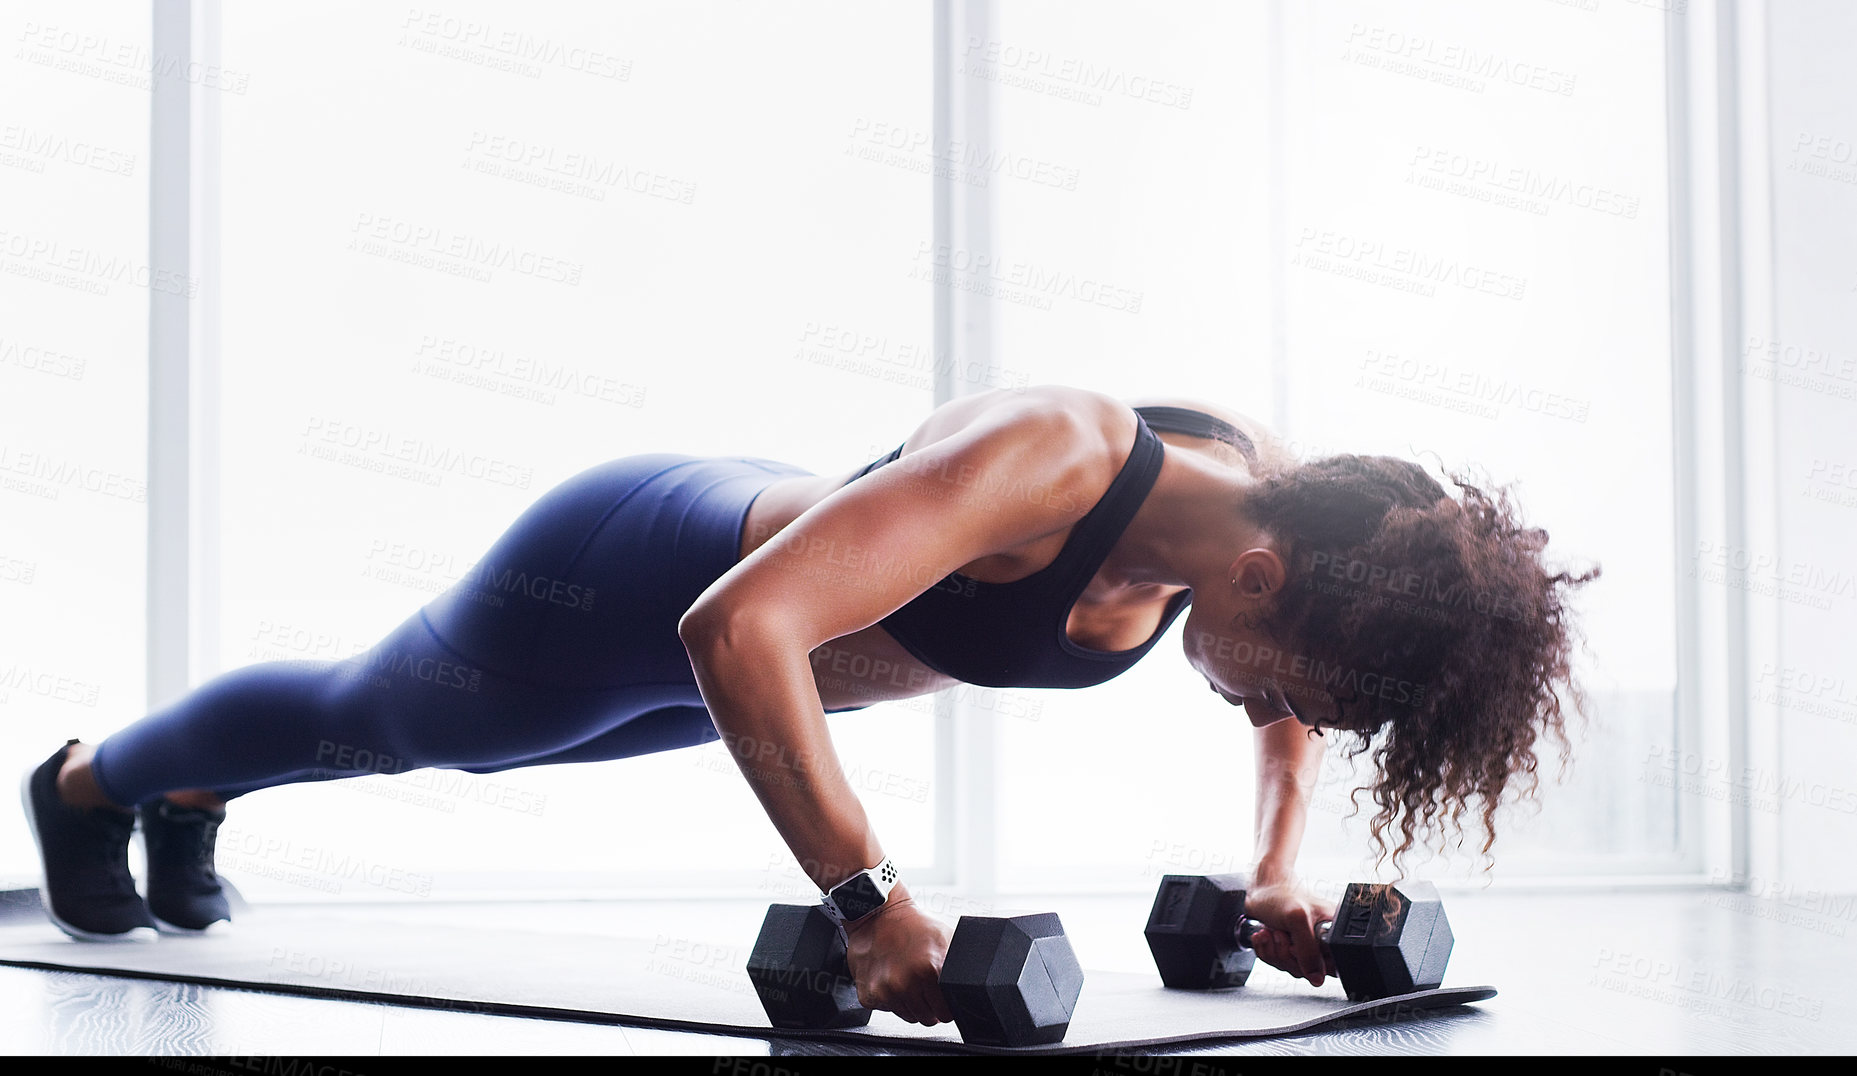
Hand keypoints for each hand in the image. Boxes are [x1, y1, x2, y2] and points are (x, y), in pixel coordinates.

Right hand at [842, 894, 955, 1025]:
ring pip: (908, 1017)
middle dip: (930, 1005)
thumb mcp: (945, 937)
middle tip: (925, 984)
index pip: (946, 1013)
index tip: (942, 995)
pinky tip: (891, 979)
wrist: (876, 914)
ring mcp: (884, 991)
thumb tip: (971, 986)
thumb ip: (960, 965)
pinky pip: (888, 1010)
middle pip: (928, 1018)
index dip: (947, 1005)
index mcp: (928, 970)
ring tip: (908, 978)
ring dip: (910, 1003)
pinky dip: (891, 999)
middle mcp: (904, 983)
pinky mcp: (868, 995)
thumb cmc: (912, 925)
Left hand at [1243, 878, 1337, 987]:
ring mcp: (1304, 947)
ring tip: (1273, 930)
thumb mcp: (1297, 919)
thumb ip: (1308, 950)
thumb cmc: (1281, 894)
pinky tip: (1266, 934)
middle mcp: (1322, 942)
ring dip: (1274, 951)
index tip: (1295, 945)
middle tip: (1282, 933)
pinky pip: (1278, 964)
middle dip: (1287, 954)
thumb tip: (1316, 977)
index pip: (1333, 966)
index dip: (1312, 962)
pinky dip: (1266, 950)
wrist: (1260, 889)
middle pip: (1309, 972)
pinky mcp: (1288, 949)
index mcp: (1334, 931)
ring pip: (1291, 969)